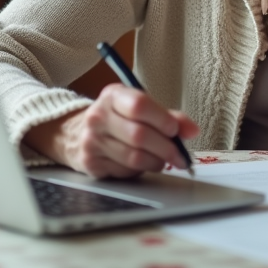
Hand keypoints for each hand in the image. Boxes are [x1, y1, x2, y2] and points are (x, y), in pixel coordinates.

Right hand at [24, 84, 198, 178]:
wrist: (76, 133)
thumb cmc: (117, 119)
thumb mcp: (139, 109)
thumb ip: (168, 117)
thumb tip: (192, 130)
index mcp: (113, 96)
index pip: (140, 105)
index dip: (162, 119)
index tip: (176, 130)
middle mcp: (98, 116)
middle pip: (139, 135)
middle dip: (166, 148)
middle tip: (181, 155)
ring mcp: (92, 141)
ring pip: (134, 157)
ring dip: (156, 162)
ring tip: (163, 160)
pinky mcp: (91, 163)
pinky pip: (124, 171)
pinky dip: (140, 170)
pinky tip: (142, 164)